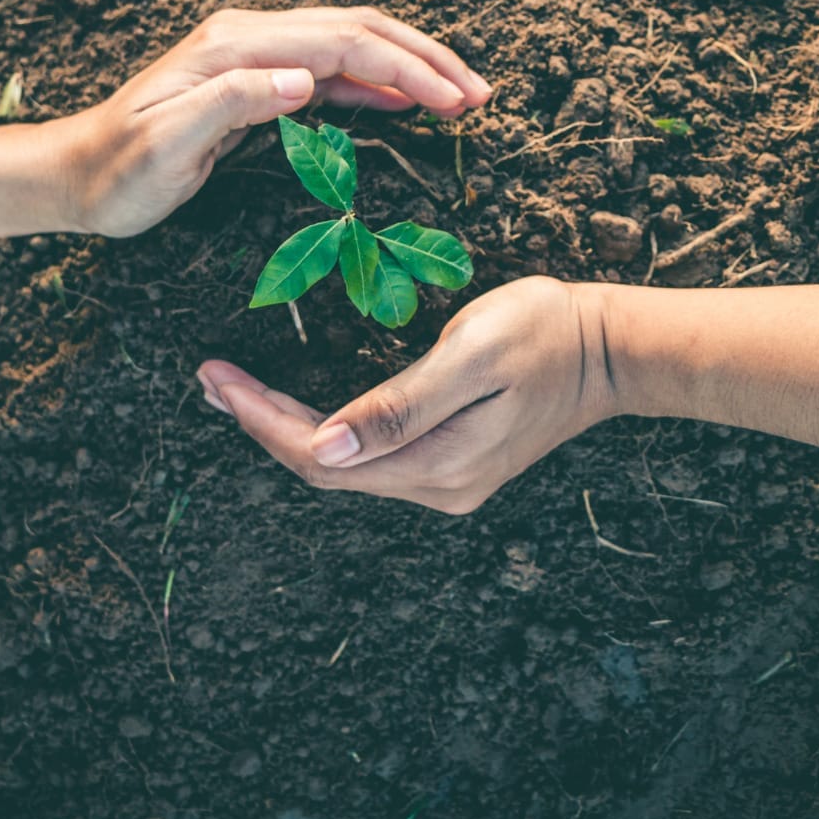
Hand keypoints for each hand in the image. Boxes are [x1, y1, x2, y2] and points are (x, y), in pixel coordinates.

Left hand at [54, 6, 491, 237]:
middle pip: (357, 29)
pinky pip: (330, 73)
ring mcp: (255, 55)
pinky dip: (374, 83)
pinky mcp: (256, 81)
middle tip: (478, 93)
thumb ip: (233, 103)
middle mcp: (250, 37)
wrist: (78, 175)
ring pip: (350, 45)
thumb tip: (304, 79)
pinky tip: (402, 101)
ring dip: (407, 66)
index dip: (406, 67)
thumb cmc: (119, 172)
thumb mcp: (166, 145)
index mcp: (236, 46)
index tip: (455, 99)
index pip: (342, 42)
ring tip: (459, 95)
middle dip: (424, 58)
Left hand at [196, 277, 616, 512]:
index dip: (261, 419)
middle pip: (324, 466)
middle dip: (260, 424)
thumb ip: (400, 405)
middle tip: (210, 380)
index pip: (321, 455)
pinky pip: (367, 460)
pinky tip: (296, 411)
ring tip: (234, 393)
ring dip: (284, 429)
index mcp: (436, 461)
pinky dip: (322, 433)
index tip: (216, 379)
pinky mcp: (450, 463)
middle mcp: (436, 485)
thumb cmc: (544, 333)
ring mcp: (444, 480)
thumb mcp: (472, 356)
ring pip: (342, 466)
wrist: (608, 349)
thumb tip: (326, 445)